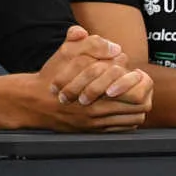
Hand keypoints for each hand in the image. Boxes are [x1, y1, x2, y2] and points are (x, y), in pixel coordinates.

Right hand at [0, 25, 153, 131]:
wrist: (32, 102)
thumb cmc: (51, 76)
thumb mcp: (66, 52)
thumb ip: (90, 44)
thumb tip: (115, 47)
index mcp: (95, 92)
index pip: (135, 93)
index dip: (139, 82)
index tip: (136, 72)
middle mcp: (98, 112)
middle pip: (139, 107)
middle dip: (143, 93)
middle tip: (139, 84)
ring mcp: (96, 124)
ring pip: (133, 119)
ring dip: (136, 106)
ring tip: (133, 94)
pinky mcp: (92, 131)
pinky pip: (121, 129)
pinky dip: (127, 119)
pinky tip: (123, 107)